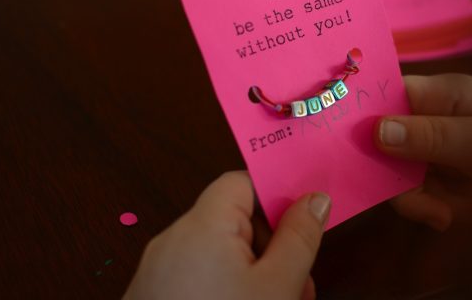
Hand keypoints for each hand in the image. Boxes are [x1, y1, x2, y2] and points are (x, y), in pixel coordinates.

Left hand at [124, 171, 330, 299]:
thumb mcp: (278, 286)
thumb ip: (299, 236)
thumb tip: (315, 198)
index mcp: (201, 226)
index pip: (240, 183)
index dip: (275, 195)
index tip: (303, 223)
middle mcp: (173, 241)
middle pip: (233, 221)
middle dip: (272, 245)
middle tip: (299, 282)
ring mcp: (160, 271)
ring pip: (221, 254)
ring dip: (256, 272)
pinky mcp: (156, 295)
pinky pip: (200, 276)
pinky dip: (228, 288)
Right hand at [374, 74, 471, 230]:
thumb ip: (429, 135)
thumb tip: (375, 131)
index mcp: (433, 97)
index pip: (383, 96)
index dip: (359, 112)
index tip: (340, 139)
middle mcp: (422, 123)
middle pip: (377, 141)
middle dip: (384, 170)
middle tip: (408, 195)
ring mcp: (426, 154)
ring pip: (390, 174)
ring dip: (410, 198)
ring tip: (441, 211)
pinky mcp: (434, 182)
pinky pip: (410, 196)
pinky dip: (424, 209)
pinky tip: (447, 216)